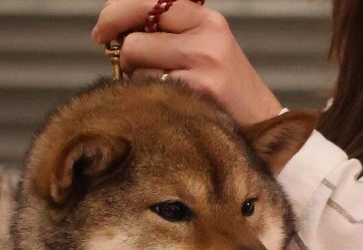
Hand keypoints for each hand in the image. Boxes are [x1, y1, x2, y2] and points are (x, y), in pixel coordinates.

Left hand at [91, 0, 282, 125]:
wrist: (260, 125)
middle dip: (125, 57)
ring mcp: (202, 66)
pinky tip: (167, 105)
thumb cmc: (223, 91)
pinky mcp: (197, 94)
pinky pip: (148, 91)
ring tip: (163, 91)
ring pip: (137, 68)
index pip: (149, 2)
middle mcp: (205, 38)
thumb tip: (116, 30)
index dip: (116, 13)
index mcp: (206, 20)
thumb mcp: (205, 50)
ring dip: (138, 82)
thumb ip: (167, 35)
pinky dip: (148, 100)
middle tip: (129, 69)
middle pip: (134, 40)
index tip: (101, 31)